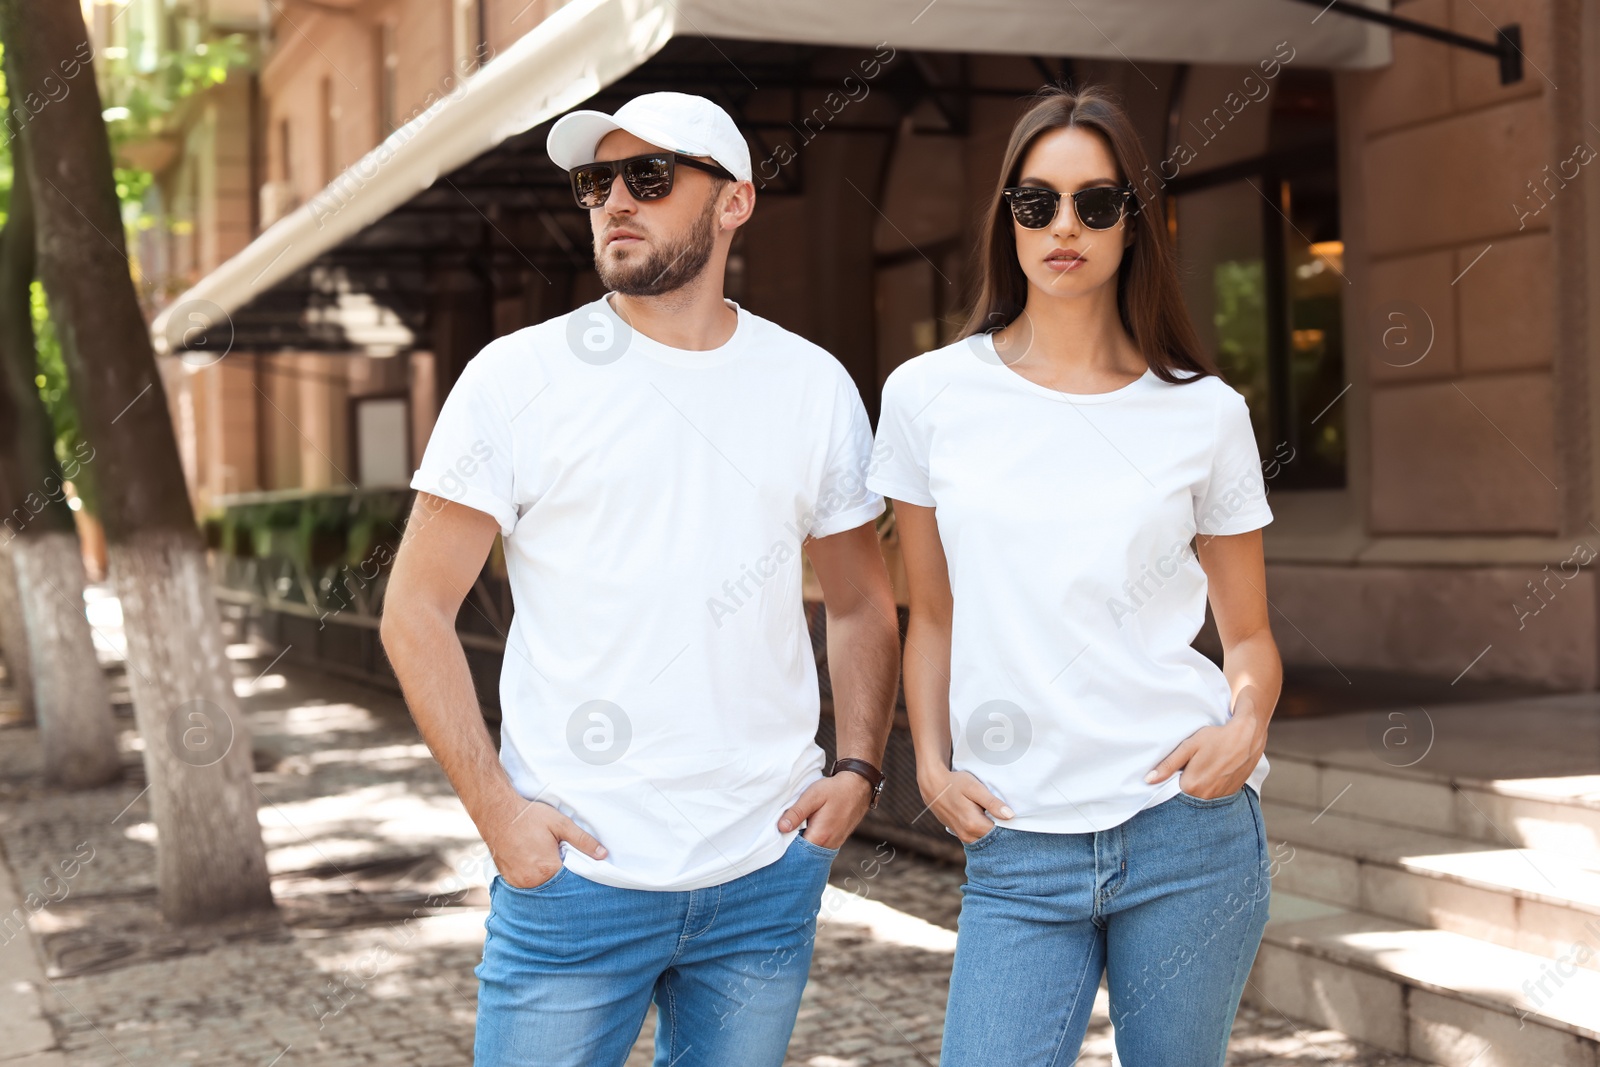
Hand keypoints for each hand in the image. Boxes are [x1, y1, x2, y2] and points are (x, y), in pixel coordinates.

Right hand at [485, 798, 606, 888]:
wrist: (496, 812)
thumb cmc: (529, 816)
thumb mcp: (560, 824)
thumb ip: (583, 840)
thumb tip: (603, 855)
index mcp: (547, 869)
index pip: (571, 881)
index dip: (577, 873)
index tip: (578, 864)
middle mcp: (532, 881)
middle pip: (556, 885)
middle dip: (562, 876)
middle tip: (560, 857)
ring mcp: (518, 882)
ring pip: (541, 886)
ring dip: (547, 878)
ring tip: (545, 859)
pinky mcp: (509, 880)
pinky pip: (527, 884)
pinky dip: (534, 878)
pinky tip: (534, 862)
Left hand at [778, 772, 872, 848]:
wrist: (858, 786)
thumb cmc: (835, 790)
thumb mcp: (813, 796)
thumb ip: (797, 812)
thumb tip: (781, 828)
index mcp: (820, 837)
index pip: (796, 851)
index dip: (784, 845)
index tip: (775, 838)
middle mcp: (829, 845)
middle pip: (804, 853)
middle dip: (792, 846)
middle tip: (782, 833)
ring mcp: (835, 844)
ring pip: (812, 849)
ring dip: (802, 842)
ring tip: (794, 830)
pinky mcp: (837, 840)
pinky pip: (820, 845)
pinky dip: (811, 840)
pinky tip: (806, 828)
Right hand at [918, 767, 1012, 843]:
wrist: (933, 786)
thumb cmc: (954, 783)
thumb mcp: (974, 788)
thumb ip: (992, 802)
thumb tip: (1010, 815)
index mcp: (973, 825)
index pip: (1001, 833)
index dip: (1010, 825)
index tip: (1014, 815)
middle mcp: (968, 835)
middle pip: (993, 837)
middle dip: (1002, 828)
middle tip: (1006, 813)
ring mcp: (963, 836)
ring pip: (985, 838)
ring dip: (992, 829)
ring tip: (995, 814)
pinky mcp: (960, 834)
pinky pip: (978, 836)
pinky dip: (983, 830)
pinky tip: (985, 817)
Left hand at [1146, 716, 1265, 799]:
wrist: (1248, 736)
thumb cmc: (1216, 738)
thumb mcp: (1188, 747)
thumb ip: (1168, 765)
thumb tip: (1149, 780)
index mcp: (1192, 786)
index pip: (1171, 791)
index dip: (1170, 781)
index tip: (1174, 771)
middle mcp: (1206, 797)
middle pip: (1187, 795)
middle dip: (1184, 783)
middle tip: (1190, 766)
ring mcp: (1220, 797)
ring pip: (1201, 796)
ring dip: (1199, 786)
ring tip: (1204, 767)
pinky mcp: (1232, 793)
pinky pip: (1215, 795)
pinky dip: (1211, 786)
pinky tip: (1214, 772)